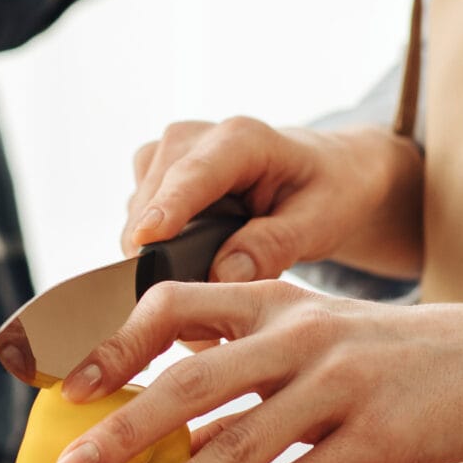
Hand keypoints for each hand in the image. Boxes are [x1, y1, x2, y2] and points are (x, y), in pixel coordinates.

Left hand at [55, 282, 462, 462]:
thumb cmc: (405, 357)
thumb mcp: (322, 334)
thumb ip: (252, 358)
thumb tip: (171, 407)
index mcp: (278, 301)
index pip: (174, 304)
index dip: (117, 344)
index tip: (74, 387)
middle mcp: (302, 337)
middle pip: (189, 383)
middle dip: (122, 430)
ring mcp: (341, 387)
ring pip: (237, 446)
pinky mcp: (379, 438)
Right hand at [124, 119, 422, 282]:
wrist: (324, 172)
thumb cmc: (327, 192)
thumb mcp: (320, 222)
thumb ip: (274, 246)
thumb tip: (221, 275)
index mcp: (242, 140)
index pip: (194, 174)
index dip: (167, 208)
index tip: (144, 240)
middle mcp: (193, 138)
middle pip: (153, 202)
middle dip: (162, 261)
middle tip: (197, 324)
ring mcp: (167, 155)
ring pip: (137, 216)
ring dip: (156, 261)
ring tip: (202, 296)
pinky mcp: (152, 176)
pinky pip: (136, 222)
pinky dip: (155, 253)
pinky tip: (193, 267)